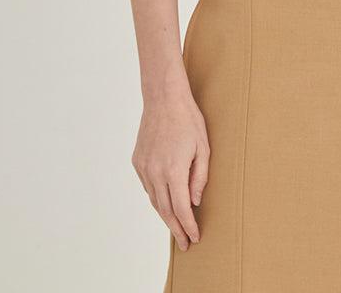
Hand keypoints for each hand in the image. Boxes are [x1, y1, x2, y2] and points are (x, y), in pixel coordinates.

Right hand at [132, 91, 209, 250]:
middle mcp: (155, 172)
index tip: (194, 238)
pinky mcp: (137, 161)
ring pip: (154, 200)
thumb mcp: (203, 147)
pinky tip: (164, 203)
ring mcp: (144, 167)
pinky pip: (147, 186)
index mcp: (173, 170)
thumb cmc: (188, 120)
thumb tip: (195, 201)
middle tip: (185, 243)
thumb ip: (200, 176)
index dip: (188, 226)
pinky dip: (156, 198)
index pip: (180, 208)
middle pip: (165, 210)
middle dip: (176, 228)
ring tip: (176, 227)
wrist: (163, 99)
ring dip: (165, 216)